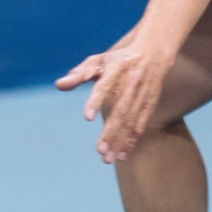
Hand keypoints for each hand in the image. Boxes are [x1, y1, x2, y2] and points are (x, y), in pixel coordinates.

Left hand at [56, 40, 169, 165]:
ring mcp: (142, 95)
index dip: (96, 101)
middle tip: (99, 150)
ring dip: (120, 141)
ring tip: (108, 158)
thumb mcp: (97, 61)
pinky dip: (131, 140)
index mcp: (115, 69)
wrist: (152, 53)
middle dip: (111, 131)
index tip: (87, 118)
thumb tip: (59, 85)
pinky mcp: (149, 104)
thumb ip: (78, 74)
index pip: (104, 86)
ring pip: (130, 121)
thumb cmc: (117, 60)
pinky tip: (122, 154)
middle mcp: (130, 83)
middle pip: (120, 110)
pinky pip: (140, 124)